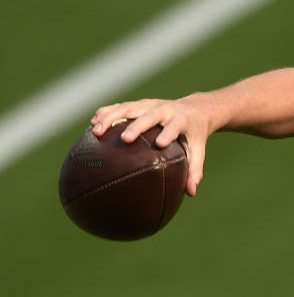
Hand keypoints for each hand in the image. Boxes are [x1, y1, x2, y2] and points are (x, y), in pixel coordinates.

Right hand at [90, 94, 214, 195]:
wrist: (194, 108)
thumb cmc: (194, 135)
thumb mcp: (198, 150)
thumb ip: (195, 170)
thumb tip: (190, 193)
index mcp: (181, 120)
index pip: (174, 126)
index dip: (168, 133)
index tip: (160, 144)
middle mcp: (165, 109)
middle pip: (149, 115)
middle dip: (137, 126)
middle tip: (125, 139)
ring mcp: (150, 104)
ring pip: (129, 108)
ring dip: (112, 118)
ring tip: (96, 132)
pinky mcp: (139, 104)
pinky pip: (120, 106)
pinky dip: (106, 113)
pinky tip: (92, 124)